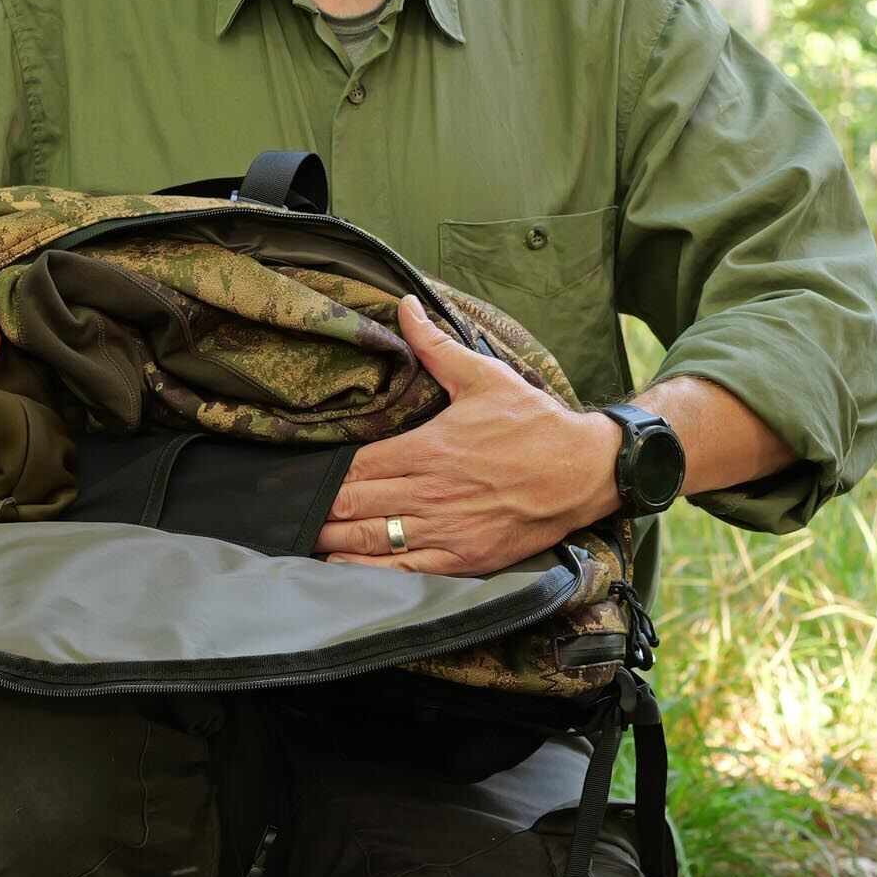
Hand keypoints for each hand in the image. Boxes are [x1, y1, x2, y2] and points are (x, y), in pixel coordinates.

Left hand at [314, 296, 622, 575]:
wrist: (584, 471)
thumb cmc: (534, 424)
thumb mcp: (484, 377)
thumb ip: (436, 346)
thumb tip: (404, 306)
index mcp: (429, 448)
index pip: (356, 467)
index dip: (325, 476)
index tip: (301, 478)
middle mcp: (431, 492)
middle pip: (354, 505)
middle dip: (321, 510)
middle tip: (292, 511)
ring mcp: (446, 529)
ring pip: (371, 540)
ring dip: (334, 540)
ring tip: (308, 538)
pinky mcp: (464, 559)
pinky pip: (404, 570)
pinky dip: (368, 570)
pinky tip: (343, 567)